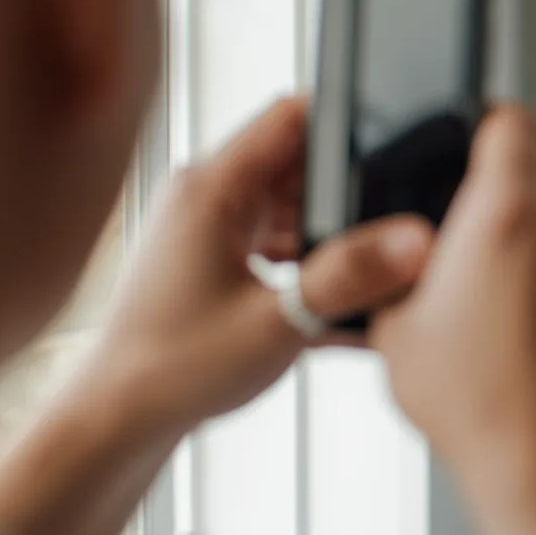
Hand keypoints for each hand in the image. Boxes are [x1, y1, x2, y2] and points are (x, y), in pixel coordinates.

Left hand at [86, 97, 435, 431]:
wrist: (120, 419)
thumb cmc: (174, 369)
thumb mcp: (278, 322)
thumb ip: (350, 277)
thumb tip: (414, 242)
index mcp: (212, 189)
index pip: (290, 115)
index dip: (346, 116)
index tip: (399, 133)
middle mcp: (208, 197)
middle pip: (301, 163)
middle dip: (351, 188)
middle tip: (397, 219)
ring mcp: (211, 229)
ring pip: (295, 205)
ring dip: (334, 232)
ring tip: (371, 269)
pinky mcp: (217, 259)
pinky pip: (280, 243)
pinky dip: (314, 263)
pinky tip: (347, 305)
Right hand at [371, 105, 535, 489]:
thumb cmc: (480, 407)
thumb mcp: (395, 332)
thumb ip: (397, 274)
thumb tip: (400, 262)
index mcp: (505, 217)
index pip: (510, 124)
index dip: (488, 124)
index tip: (473, 137)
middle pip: (522, 204)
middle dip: (490, 238)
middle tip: (458, 296)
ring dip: (526, 281)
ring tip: (494, 346)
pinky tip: (530, 364)